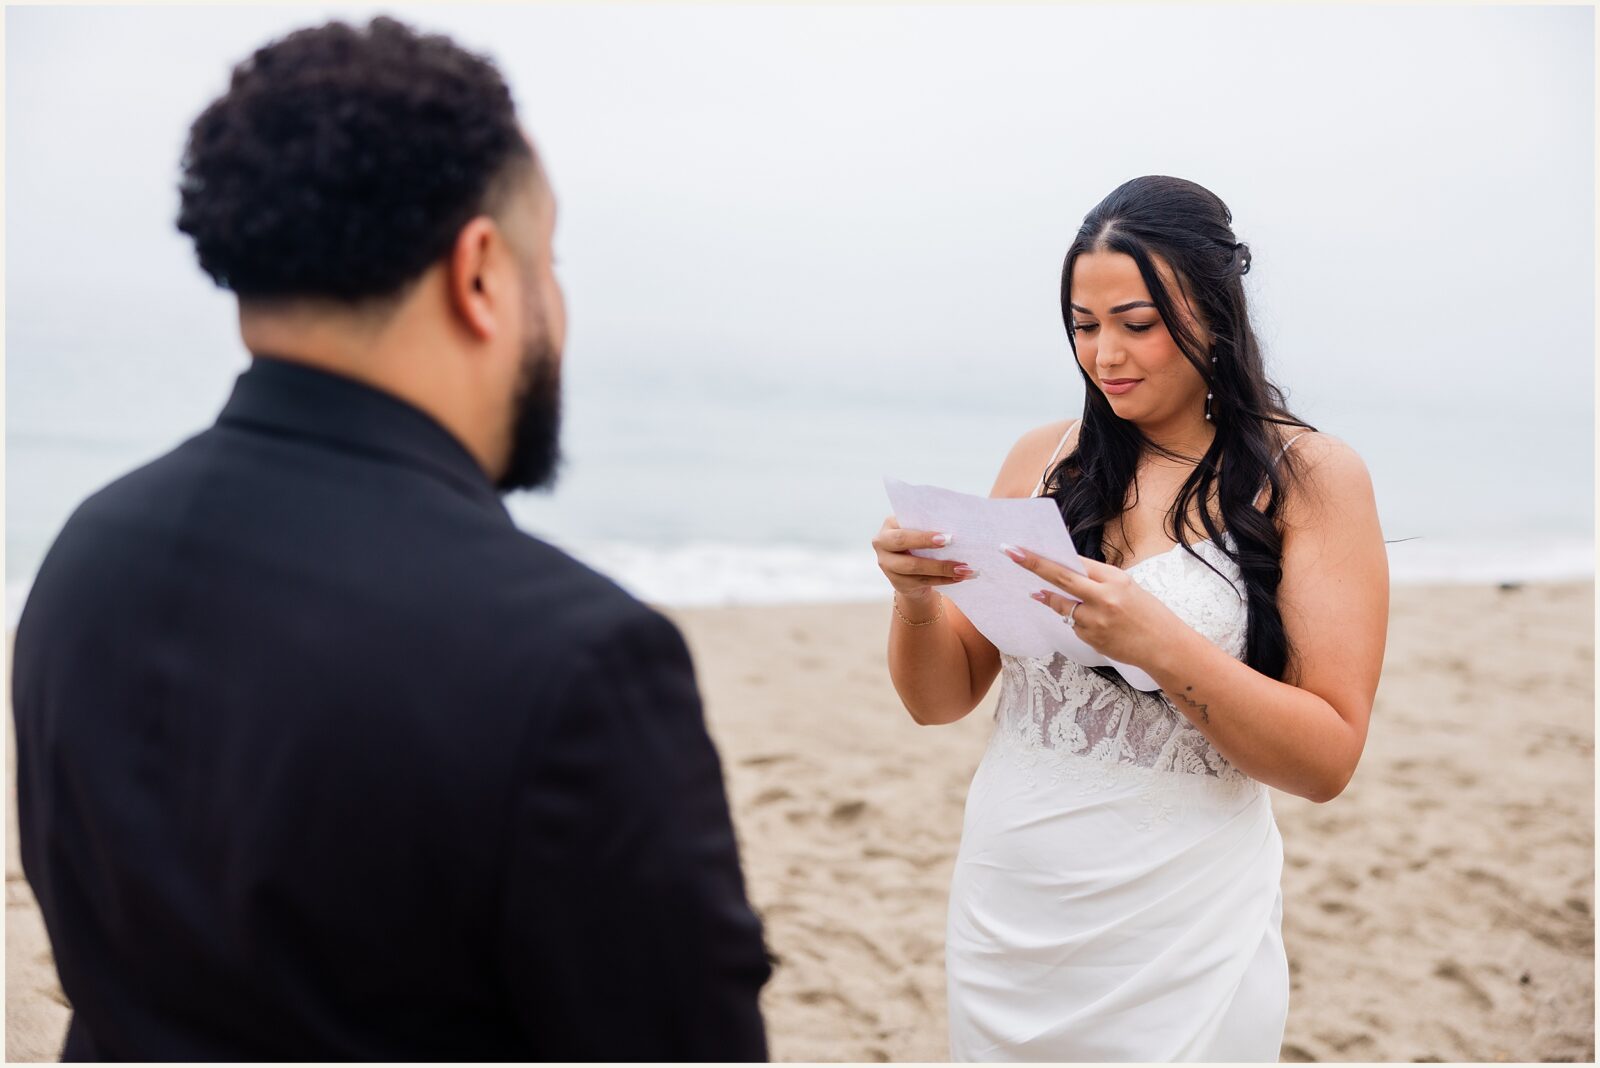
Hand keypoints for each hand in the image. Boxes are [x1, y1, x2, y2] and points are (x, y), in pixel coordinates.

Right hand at [872, 516, 974, 605]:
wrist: (910, 569)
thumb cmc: (918, 543)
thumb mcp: (917, 531)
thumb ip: (927, 528)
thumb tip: (952, 532)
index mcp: (889, 526)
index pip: (903, 527)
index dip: (922, 535)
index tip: (946, 537)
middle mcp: (882, 545)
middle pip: (902, 543)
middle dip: (927, 544)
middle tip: (951, 543)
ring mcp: (887, 566)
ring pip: (914, 567)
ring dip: (942, 567)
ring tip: (963, 568)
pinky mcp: (898, 583)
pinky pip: (923, 581)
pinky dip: (943, 579)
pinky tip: (958, 577)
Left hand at [1000, 543, 1186, 667]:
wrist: (1165, 647)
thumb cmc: (1148, 613)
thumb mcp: (1126, 587)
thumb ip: (1097, 579)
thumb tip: (1066, 570)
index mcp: (1114, 579)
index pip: (1074, 562)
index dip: (1048, 555)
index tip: (1024, 547)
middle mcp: (1103, 597)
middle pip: (1060, 577)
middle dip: (1033, 565)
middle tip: (1010, 553)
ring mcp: (1095, 620)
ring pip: (1060, 605)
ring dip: (1050, 598)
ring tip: (1041, 594)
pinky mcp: (1090, 638)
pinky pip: (1073, 624)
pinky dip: (1077, 621)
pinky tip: (1097, 624)